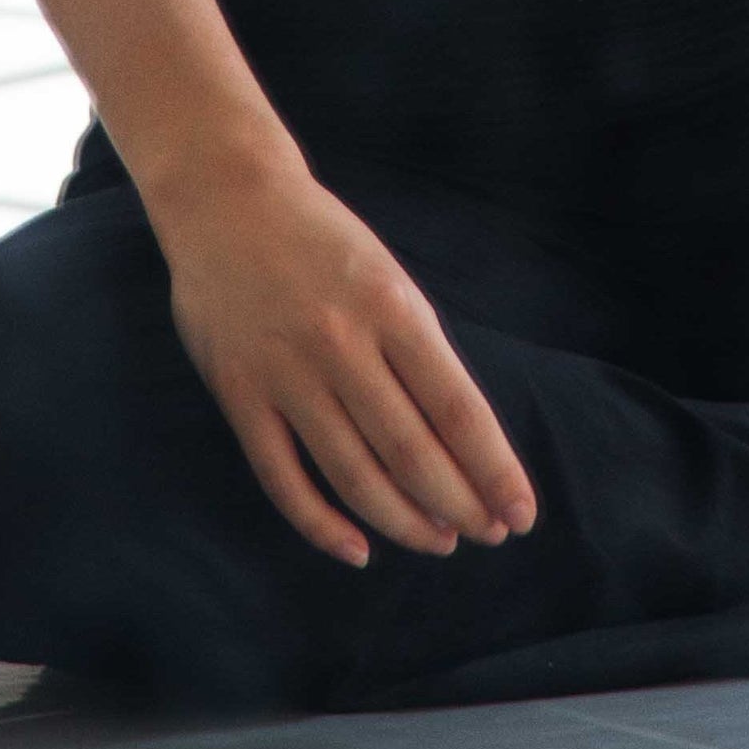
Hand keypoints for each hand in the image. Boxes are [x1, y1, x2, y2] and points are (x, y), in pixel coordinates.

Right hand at [154, 159, 538, 568]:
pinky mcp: (239, 394)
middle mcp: (342, 342)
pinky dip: (322, 524)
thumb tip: (462, 440)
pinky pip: (283, 478)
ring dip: (403, 520)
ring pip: (354, 474)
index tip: (520, 515)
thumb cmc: (325, 243)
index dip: (493, 470)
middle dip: (458, 505)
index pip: (457, 408)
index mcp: (392, 306)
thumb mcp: (389, 279)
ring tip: (438, 541)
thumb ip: (419, 351)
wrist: (228, 201)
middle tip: (487, 534)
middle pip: (411, 451)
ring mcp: (286, 372)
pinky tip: (357, 547)